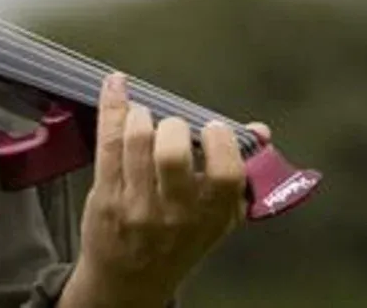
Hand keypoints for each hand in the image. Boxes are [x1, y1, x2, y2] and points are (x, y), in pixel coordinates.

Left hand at [59, 73, 269, 307]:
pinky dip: (112, 106)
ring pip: (136, 142)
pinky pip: (107, 142)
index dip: (220, 142)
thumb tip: (260, 131)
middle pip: (172, 153)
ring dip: (140, 115)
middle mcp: (174, 213)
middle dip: (174, 126)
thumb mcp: (219, 217)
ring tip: (144, 116)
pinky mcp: (105, 195)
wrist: (130, 280)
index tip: (213, 128)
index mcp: (212, 215)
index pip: (225, 174)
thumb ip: (242, 174)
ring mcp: (136, 205)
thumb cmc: (178, 241)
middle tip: (172, 126)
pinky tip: (116, 86)